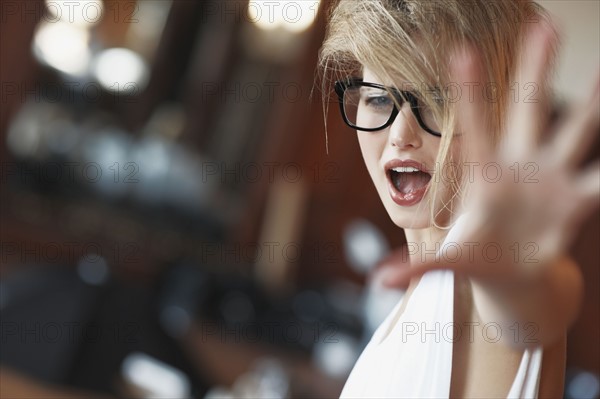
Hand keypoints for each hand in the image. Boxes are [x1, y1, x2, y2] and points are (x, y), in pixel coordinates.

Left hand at [384, 19, 598, 287]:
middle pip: (529, 110)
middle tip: (543, 23)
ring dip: (593, 103)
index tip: (460, 52)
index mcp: (483, 174)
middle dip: (535, 69)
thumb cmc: (476, 257)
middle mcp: (520, 166)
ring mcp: (550, 180)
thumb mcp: (447, 261)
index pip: (474, 126)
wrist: (510, 274)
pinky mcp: (574, 203)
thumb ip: (417, 267)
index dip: (469, 91)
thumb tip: (377, 280)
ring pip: (575, 133)